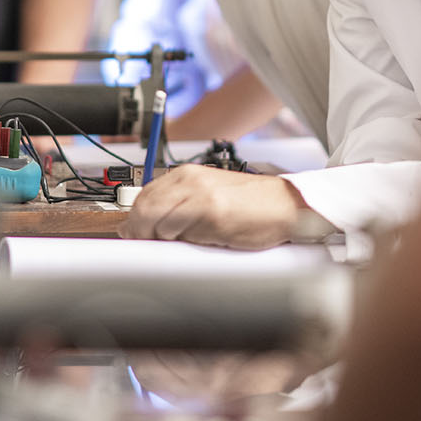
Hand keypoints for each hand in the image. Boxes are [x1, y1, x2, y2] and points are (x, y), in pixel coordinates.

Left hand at [121, 165, 305, 249]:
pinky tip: (203, 242)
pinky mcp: (214, 216)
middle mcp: (190, 182)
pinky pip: (184, 236)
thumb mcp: (207, 193)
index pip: (143, 198)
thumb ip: (177, 204)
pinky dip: (186, 245)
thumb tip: (144, 225)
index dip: (135, 222)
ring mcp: (201, 198)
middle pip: (145, 211)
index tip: (136, 235)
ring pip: (159, 225)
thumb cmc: (249, 203)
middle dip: (143, 233)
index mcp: (186, 174)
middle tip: (155, 245)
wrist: (284, 205)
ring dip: (165, 241)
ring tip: (186, 243)